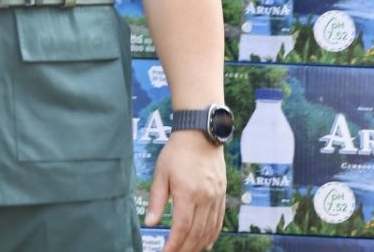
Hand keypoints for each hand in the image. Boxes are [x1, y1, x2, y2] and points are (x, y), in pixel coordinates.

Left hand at [144, 130, 226, 251]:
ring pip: (209, 229)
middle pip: (196, 233)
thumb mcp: (161, 173)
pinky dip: (213, 234)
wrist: (200, 133)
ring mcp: (216, 196)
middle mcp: (205, 198)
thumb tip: (150, 223)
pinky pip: (219, 219)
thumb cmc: (177, 152)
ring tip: (188, 251)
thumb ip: (157, 200)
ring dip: (198, 244)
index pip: (181, 228)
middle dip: (185, 249)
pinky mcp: (222, 193)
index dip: (173, 245)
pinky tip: (206, 243)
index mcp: (187, 193)